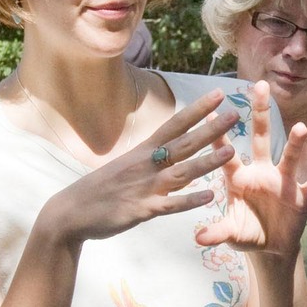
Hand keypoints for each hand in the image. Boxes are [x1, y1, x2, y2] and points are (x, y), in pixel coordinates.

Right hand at [39, 91, 238, 244]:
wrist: (70, 212)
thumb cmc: (100, 189)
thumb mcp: (125, 165)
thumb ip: (148, 157)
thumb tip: (165, 146)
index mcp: (142, 151)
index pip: (174, 124)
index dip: (197, 109)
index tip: (219, 94)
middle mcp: (145, 164)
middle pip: (184, 143)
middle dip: (211, 129)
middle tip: (236, 114)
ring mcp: (144, 186)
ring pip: (182, 172)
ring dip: (206, 162)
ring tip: (231, 151)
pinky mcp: (141, 209)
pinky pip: (169, 205)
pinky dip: (189, 201)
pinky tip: (209, 197)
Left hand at [197, 81, 306, 259]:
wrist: (271, 248)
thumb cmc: (246, 233)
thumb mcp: (230, 233)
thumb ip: (217, 233)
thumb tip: (198, 238)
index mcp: (240, 178)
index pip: (227, 154)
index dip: (219, 135)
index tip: (212, 111)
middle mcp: (261, 172)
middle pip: (260, 138)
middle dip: (260, 114)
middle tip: (261, 86)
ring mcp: (282, 182)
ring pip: (289, 157)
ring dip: (295, 144)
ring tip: (301, 128)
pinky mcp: (300, 196)